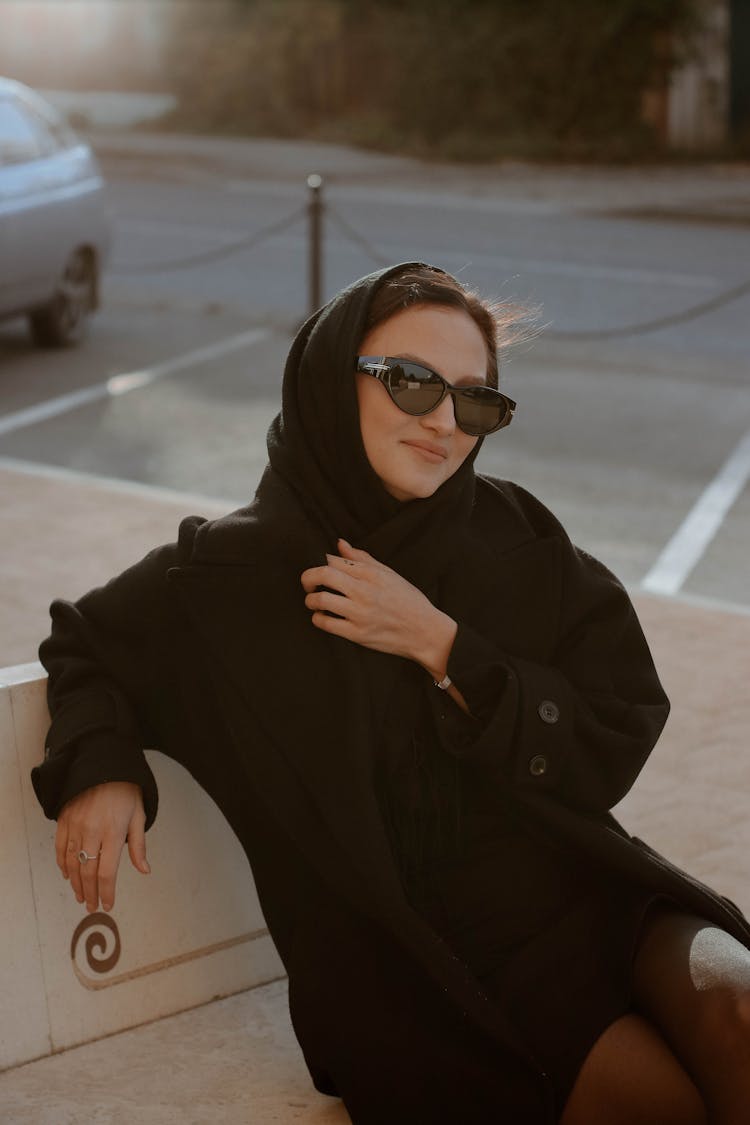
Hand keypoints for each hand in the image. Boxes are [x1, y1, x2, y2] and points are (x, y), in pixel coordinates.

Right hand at [56, 781, 149, 913]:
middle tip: (93, 906)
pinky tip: (68, 875)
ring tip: (81, 896)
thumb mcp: (139, 816)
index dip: (107, 892)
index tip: (108, 904)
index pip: (108, 872)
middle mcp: (92, 831)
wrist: (104, 766)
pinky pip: (60, 848)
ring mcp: (76, 825)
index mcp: (114, 831)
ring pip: (72, 863)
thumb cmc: (126, 792)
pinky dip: (63, 865)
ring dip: (76, 883)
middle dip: (91, 893)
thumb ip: (139, 846)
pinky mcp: (65, 820)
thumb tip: (144, 870)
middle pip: (88, 872)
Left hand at [300, 538, 455, 676]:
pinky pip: (325, 623)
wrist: (426, 632)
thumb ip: (362, 558)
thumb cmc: (408, 601)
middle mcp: (364, 591)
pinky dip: (318, 618)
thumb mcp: (388, 574)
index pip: (334, 560)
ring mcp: (359, 613)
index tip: (322, 572)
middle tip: (308, 585)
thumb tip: (340, 543)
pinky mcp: (357, 634)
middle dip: (308, 578)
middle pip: (322, 574)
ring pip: (320, 599)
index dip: (322, 564)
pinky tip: (323, 617)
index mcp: (372, 574)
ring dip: (311, 600)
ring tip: (315, 601)